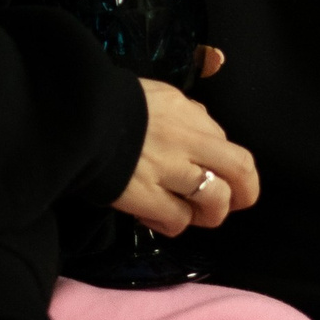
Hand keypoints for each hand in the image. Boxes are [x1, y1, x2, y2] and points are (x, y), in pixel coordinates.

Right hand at [113, 72, 259, 233]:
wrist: (74, 118)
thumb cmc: (107, 103)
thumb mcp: (153, 95)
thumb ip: (181, 112)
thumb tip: (201, 122)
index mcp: (188, 113)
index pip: (227, 143)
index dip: (227, 165)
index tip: (217, 175)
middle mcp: (187, 140)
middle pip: (240, 169)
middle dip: (245, 192)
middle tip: (234, 204)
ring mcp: (169, 170)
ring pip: (215, 201)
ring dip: (208, 214)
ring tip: (190, 214)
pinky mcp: (147, 197)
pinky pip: (177, 221)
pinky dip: (173, 224)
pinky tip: (158, 219)